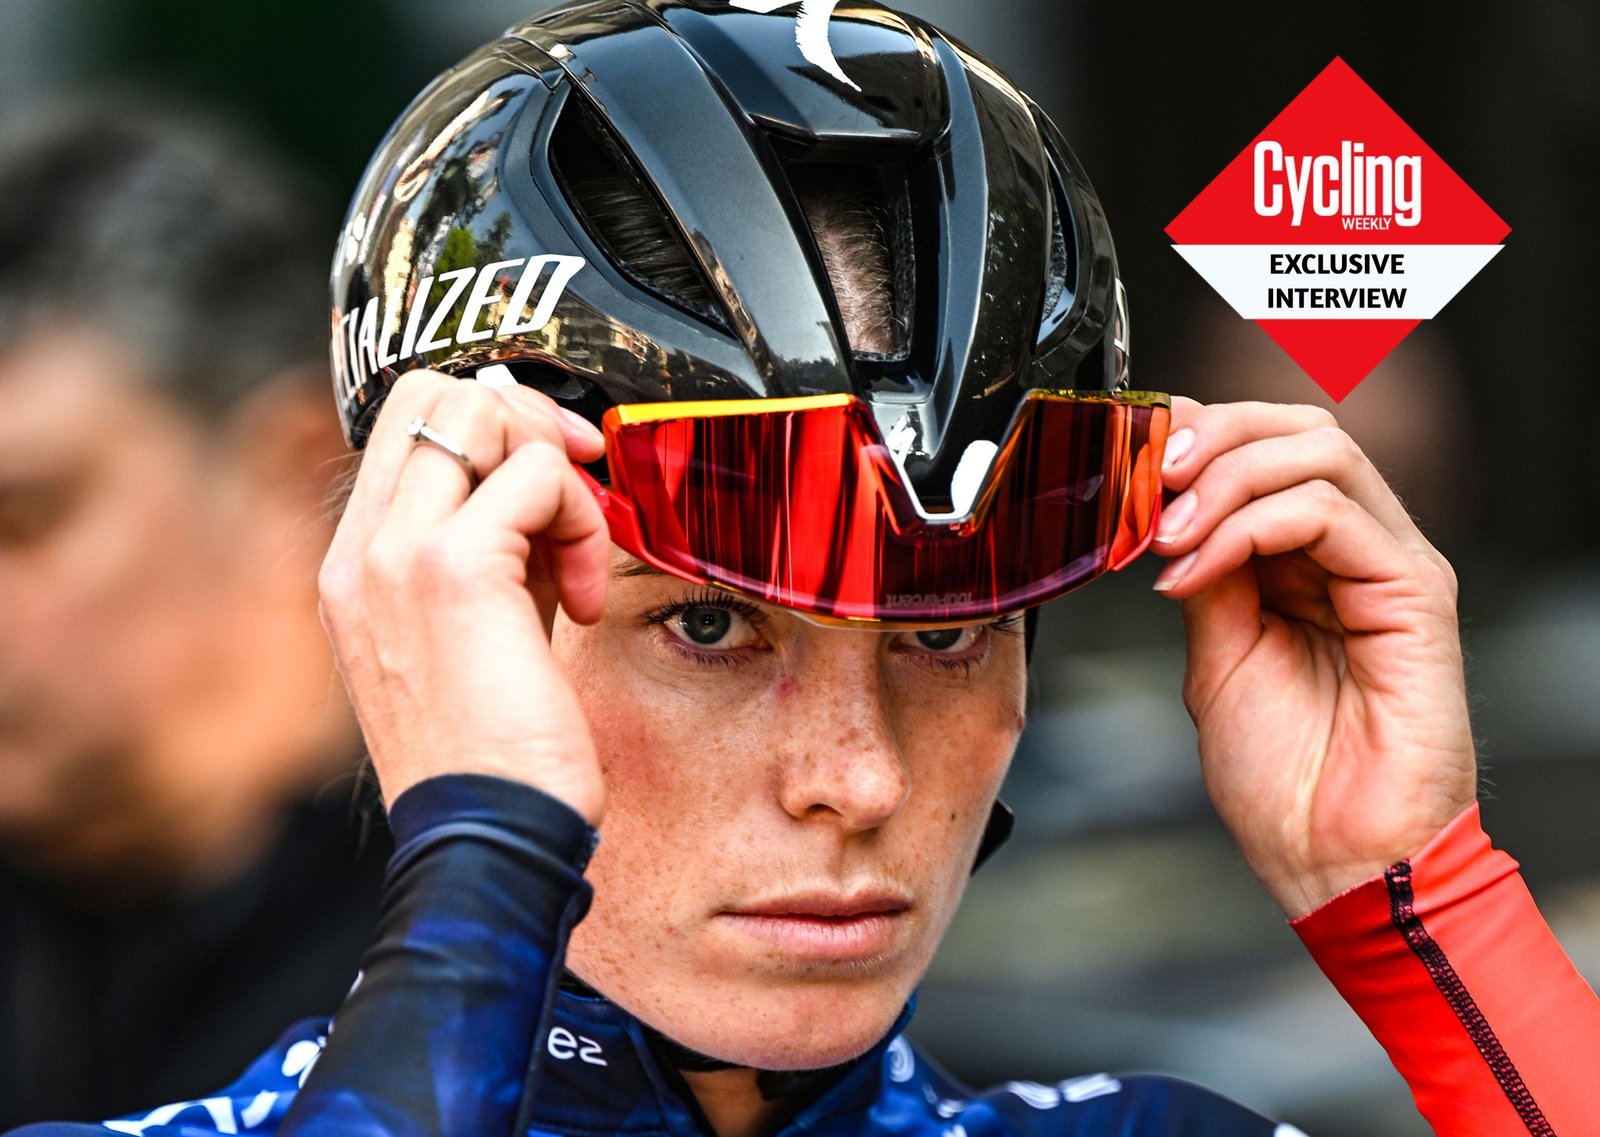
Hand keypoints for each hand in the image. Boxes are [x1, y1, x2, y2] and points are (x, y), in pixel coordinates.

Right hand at [318, 371, 609, 821]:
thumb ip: (498, 547)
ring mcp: (395, 555)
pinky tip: (581, 599)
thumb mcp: (482, 630)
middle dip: (526, 422)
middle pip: (434, 393)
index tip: (554, 479)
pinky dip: (582, 520)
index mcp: (356, 566)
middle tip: (575, 490)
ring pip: (480, 413)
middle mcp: (360, 551)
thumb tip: (542, 464)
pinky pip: (535, 477)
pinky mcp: (453, 570)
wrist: (484, 839)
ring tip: (576, 559)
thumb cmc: (496, 752)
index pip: (406, 423)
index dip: (493, 426)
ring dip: (557, 472)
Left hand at [1151, 398, 1476, 917]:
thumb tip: (1164, 508)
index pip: (1264, 448)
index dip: (1194, 436)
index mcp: (1310, 559)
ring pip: (1318, 453)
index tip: (1124, 457)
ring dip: (1223, 479)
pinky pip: (1331, 514)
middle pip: (1298, 428)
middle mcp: (1357, 549)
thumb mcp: (1215, 652)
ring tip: (1166, 535)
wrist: (1332, 859)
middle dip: (1210, 436)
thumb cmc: (1284, 777)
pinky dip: (1248, 525)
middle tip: (1146, 477)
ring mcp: (1390, 564)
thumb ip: (1203, 573)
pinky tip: (1198, 570)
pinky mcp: (1416, 591)